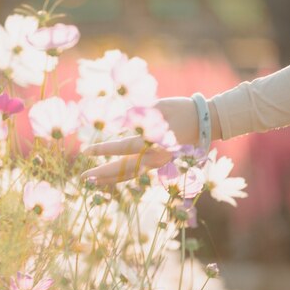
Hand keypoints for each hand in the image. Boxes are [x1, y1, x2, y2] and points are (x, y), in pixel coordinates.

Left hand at [81, 97, 218, 185]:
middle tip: (83, 178)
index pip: (124, 148)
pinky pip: (137, 172)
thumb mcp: (158, 107)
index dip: (104, 150)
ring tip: (92, 182)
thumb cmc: (181, 109)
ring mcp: (158, 163)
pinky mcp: (159, 163)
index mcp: (155, 143)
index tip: (86, 151)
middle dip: (102, 173)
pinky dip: (121, 176)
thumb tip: (115, 123)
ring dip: (110, 179)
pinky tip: (108, 177)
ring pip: (130, 175)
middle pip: (124, 169)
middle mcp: (156, 157)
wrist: (206, 121)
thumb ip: (136, 115)